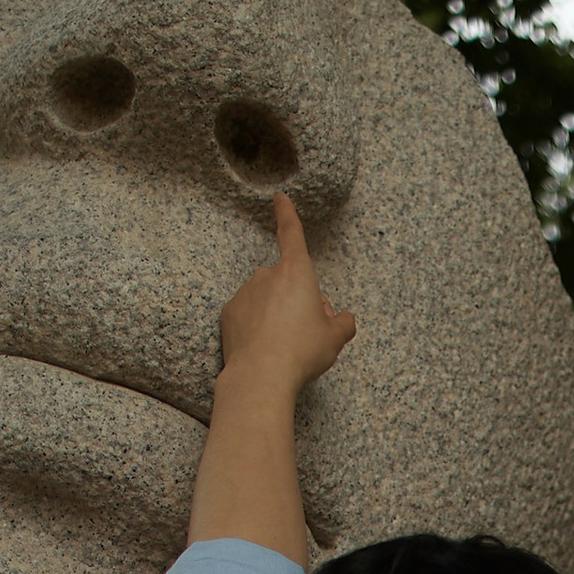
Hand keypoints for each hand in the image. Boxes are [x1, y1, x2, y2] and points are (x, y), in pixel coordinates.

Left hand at [216, 192, 354, 400]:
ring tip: (285, 345)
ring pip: (266, 298)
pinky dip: (257, 327)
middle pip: (286, 280)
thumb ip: (343, 324)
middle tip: (307, 330)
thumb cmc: (300, 352)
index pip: (291, 234)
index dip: (286, 213)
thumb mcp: (335, 340)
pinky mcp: (230, 313)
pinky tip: (265, 348)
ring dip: (276, 314)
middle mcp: (267, 275)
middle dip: (297, 298)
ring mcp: (246, 293)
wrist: (261, 375)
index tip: (279, 198)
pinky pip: (248, 315)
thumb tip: (343, 319)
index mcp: (296, 273)